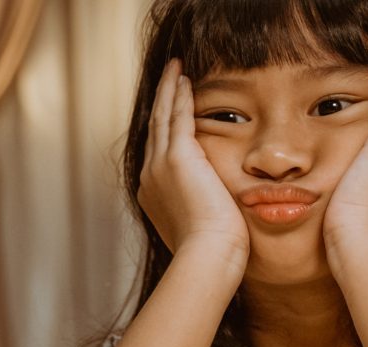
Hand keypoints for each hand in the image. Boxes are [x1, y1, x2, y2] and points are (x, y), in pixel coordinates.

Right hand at [137, 59, 249, 259]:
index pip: (158, 148)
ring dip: (170, 90)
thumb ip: (203, 206)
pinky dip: (180, 96)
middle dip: (162, 100)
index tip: (170, 107)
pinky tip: (186, 79)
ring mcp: (160, 164)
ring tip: (176, 69)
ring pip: (162, 116)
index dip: (164, 124)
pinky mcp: (177, 157)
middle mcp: (150, 174)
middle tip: (169, 77)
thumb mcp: (201, 225)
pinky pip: (177, 116)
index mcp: (154, 191)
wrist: (207, 255)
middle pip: (155, 126)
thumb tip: (216, 204)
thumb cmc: (213, 250)